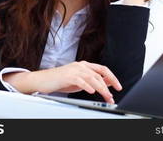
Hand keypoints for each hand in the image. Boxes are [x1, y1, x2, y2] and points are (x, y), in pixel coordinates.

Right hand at [5, 61, 121, 103]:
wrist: (44, 80)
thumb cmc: (61, 81)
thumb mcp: (80, 81)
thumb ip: (93, 80)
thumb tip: (108, 83)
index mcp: (85, 65)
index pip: (103, 69)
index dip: (112, 77)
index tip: (118, 87)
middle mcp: (81, 65)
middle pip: (99, 74)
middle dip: (108, 86)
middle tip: (111, 96)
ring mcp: (74, 69)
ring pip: (92, 77)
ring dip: (100, 88)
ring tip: (105, 96)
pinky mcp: (67, 75)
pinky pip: (80, 80)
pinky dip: (87, 86)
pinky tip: (91, 91)